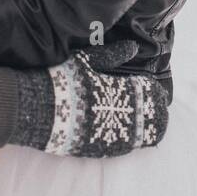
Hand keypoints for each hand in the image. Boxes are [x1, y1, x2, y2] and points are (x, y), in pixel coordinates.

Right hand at [9, 40, 169, 157]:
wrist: (36, 108)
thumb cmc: (60, 81)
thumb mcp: (84, 62)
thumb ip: (111, 55)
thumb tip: (133, 47)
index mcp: (116, 90)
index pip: (146, 92)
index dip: (154, 92)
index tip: (157, 90)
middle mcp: (117, 113)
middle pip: (148, 115)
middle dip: (156, 112)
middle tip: (160, 109)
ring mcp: (109, 133)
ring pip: (140, 134)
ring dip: (147, 129)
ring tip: (152, 126)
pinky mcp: (99, 148)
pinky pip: (124, 147)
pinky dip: (132, 141)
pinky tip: (134, 138)